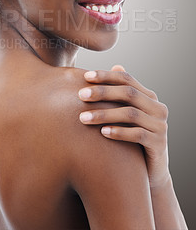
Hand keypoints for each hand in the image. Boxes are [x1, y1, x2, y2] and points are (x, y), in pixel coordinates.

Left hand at [78, 66, 169, 187]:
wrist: (148, 172)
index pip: (126, 79)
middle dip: (102, 92)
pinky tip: (102, 132)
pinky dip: (119, 132)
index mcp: (149, 96)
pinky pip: (137, 135)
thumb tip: (106, 70)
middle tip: (80, 95)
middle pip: (128, 93)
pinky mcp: (159, 144)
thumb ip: (117, 95)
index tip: (85, 77)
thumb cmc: (130, 139)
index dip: (106, 76)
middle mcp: (157, 108)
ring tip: (83, 117)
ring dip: (104, 114)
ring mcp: (160, 126)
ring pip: (130, 114)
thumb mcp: (124, 116)